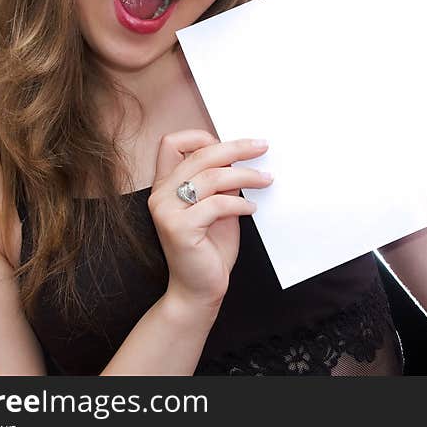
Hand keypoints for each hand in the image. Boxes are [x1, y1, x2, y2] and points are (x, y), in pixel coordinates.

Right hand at [148, 130, 272, 309]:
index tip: (233, 145)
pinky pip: (217, 204)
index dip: (201, 137)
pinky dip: (240, 203)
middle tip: (262, 147)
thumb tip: (242, 156)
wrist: (199, 289)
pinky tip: (251, 209)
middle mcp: (160, 194)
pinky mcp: (179, 228)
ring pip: (211, 177)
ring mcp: (166, 211)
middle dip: (236, 148)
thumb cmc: (209, 248)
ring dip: (246, 175)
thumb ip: (222, 182)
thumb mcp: (218, 206)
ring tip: (266, 181)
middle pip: (199, 154)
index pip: (172, 143)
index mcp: (165, 185)